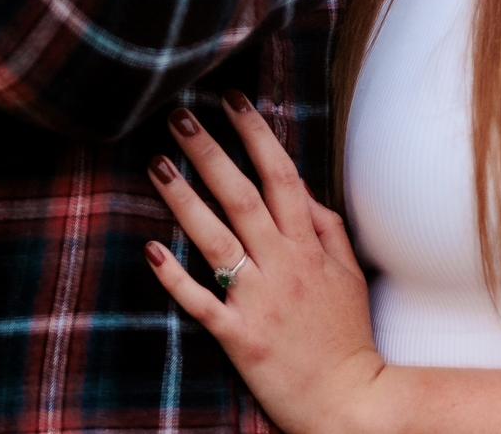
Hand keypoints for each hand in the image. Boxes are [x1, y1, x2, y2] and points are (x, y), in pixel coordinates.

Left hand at [145, 96, 384, 433]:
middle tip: (180, 117)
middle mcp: (282, 263)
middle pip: (241, 195)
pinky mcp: (239, 337)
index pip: (280, 174)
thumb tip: (302, 191)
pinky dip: (176, 276)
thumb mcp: (348, 272)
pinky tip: (151, 249)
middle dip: (210, 152)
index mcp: (308, 244)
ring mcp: (259, 299)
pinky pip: (202, 301)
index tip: (234, 100)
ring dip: (185, 199)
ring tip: (157, 165)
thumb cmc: (346, 335)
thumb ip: (327, 227)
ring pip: (216, 238)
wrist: (348, 401)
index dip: (256, 134)